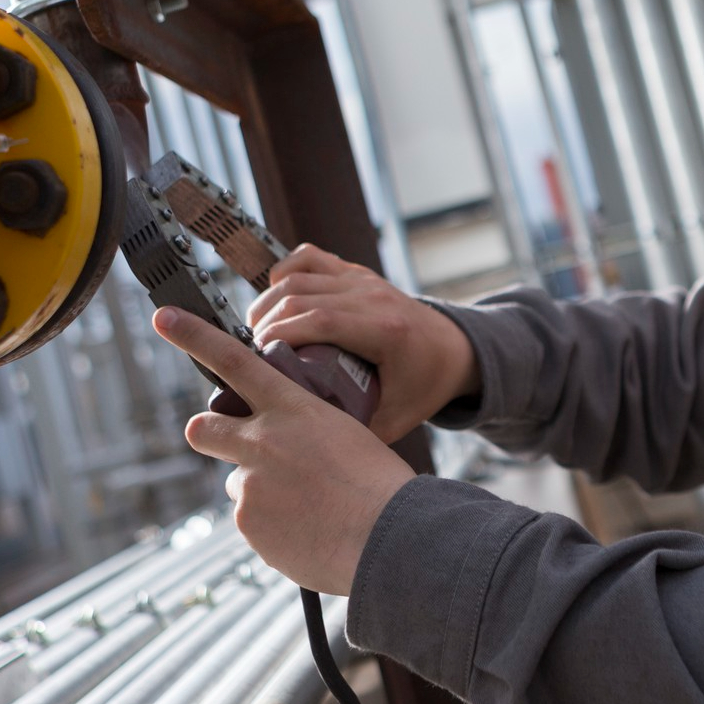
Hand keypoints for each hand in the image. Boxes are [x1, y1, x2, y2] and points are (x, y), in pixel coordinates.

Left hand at [154, 306, 414, 595]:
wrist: (389, 537)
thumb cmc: (379, 485)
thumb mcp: (346, 435)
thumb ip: (305, 431)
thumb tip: (288, 450)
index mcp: (293, 408)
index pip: (235, 361)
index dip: (194, 336)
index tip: (164, 318)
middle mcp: (262, 441)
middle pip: (202, 427)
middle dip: (209, 433)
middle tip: (232, 445)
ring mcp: (251, 484)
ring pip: (239, 484)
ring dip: (262, 493)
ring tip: (308, 508)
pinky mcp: (249, 525)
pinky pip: (253, 523)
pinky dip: (274, 528)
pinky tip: (308, 531)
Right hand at [246, 245, 479, 442]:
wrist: (455, 350)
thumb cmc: (424, 385)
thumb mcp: (396, 418)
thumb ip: (356, 430)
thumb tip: (307, 445)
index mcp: (386, 329)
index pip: (320, 320)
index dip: (280, 335)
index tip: (258, 360)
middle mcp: (374, 296)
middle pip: (301, 296)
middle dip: (266, 323)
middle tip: (249, 354)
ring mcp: (364, 279)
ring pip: (300, 276)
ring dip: (268, 301)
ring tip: (256, 334)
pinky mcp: (356, 273)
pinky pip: (310, 258)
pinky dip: (285, 272)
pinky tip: (276, 299)